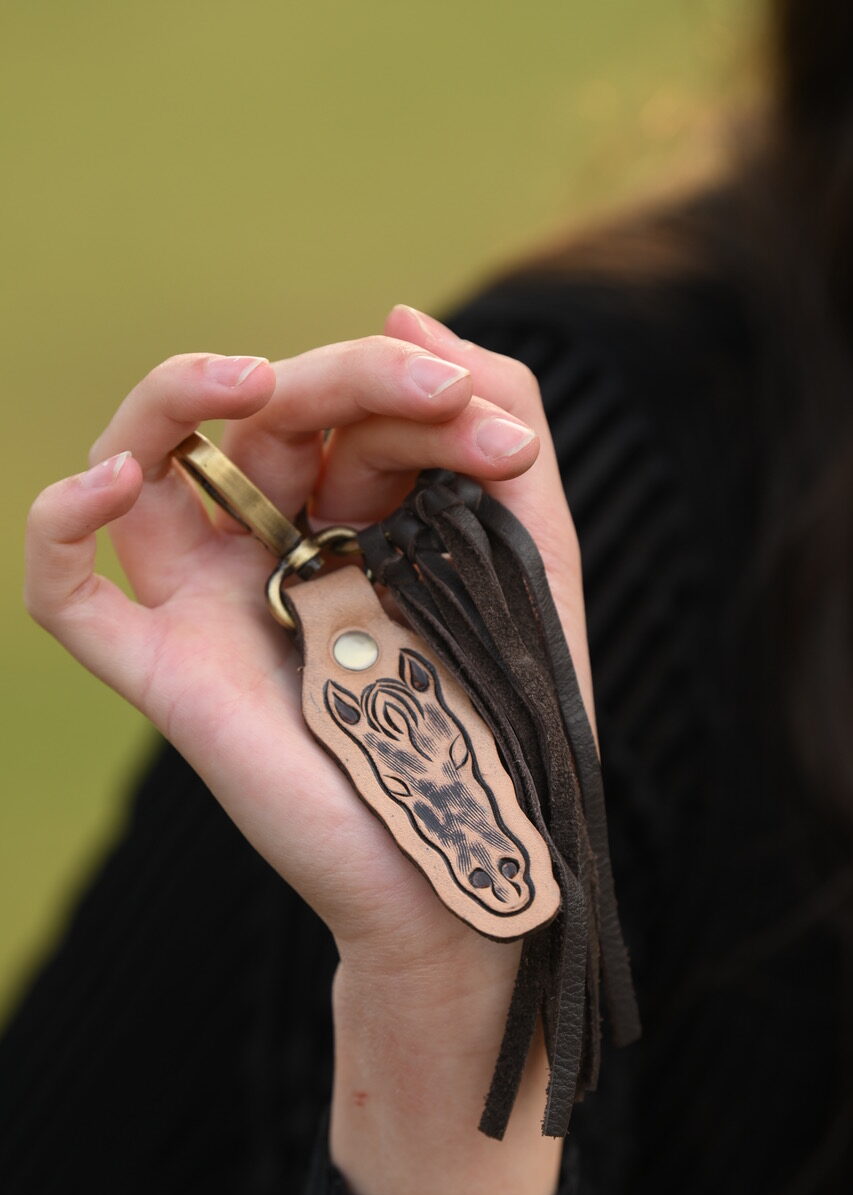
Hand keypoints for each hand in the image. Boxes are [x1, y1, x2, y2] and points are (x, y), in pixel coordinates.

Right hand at [25, 303, 590, 970]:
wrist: (480, 864)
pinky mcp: (166, 670)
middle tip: (433, 394)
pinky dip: (61, 524)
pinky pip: (68, 591)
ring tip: (247, 379)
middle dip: (342, 379)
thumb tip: (399, 311)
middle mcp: (270, 544)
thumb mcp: (530, 543)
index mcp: (350, 514)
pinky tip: (117, 482)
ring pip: (139, 461)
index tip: (501, 441)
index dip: (415, 392)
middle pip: (254, 414)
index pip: (349, 407)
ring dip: (174, 394)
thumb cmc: (513, 712)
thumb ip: (496, 413)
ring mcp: (210, 602)